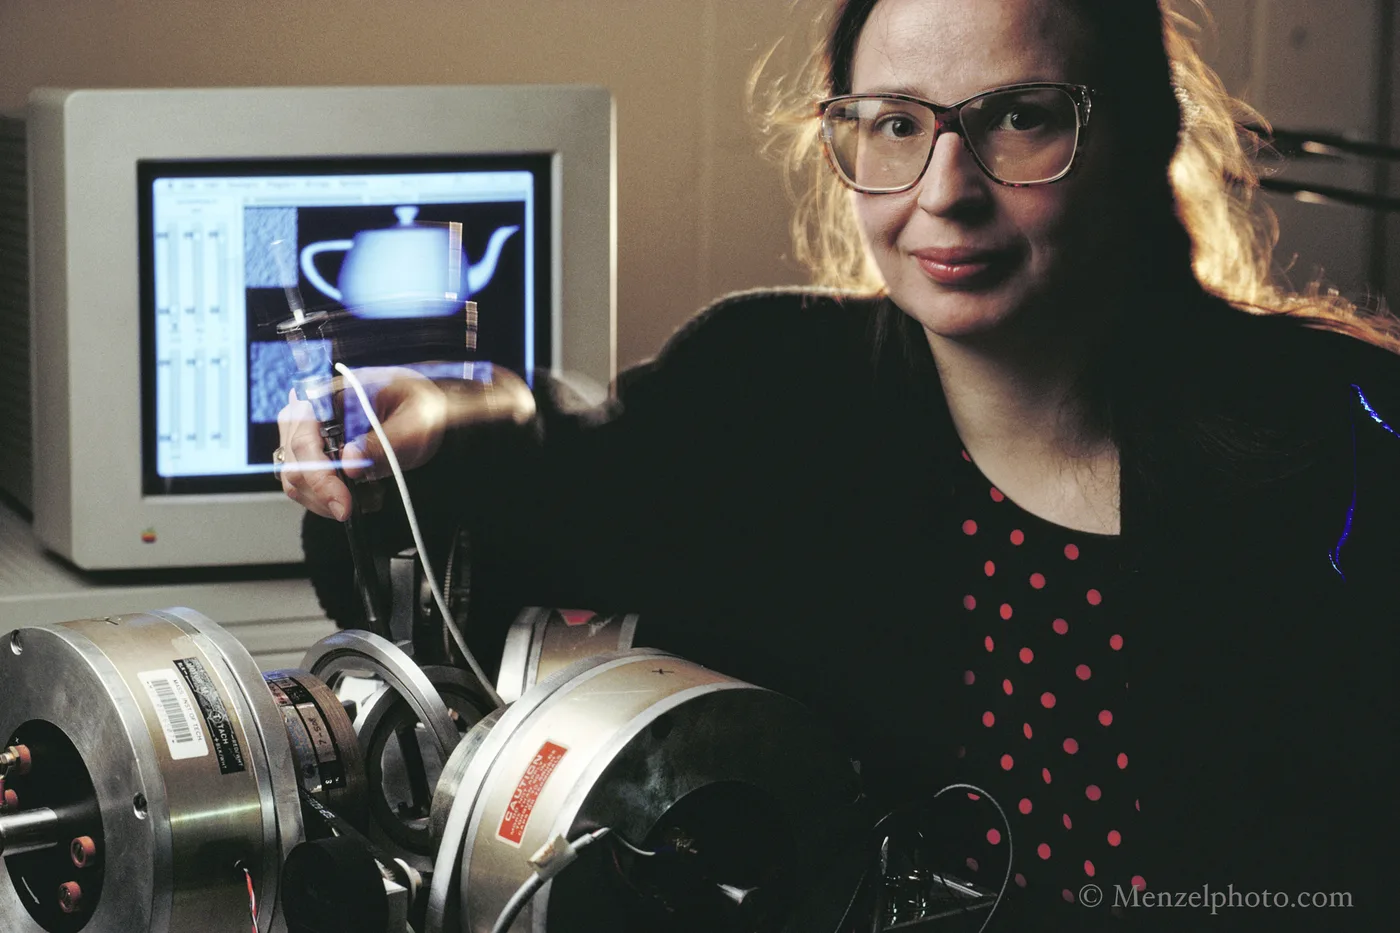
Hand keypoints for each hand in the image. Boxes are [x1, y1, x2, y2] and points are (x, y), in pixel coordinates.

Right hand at [275, 366, 536, 521]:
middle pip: (291, 459)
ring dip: (322, 498)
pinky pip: (305, 482)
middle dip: (320, 491)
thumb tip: (351, 464)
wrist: (432, 411)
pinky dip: (326, 497)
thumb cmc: (423, 405)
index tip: (343, 502)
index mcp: (332, 391)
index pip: (303, 436)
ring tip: (360, 500)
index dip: (318, 475)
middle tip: (350, 508)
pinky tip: (355, 496)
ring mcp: (311, 431)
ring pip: (294, 475)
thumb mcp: (417, 422)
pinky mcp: (317, 452)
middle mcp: (312, 409)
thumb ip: (385, 442)